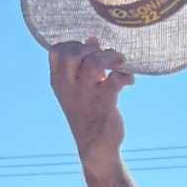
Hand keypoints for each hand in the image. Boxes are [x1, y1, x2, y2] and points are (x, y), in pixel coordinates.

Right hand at [48, 37, 134, 163]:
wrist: (96, 147)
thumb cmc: (89, 113)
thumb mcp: (79, 89)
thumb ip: (83, 63)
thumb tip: (93, 39)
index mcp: (59, 83)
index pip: (56, 51)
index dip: (74, 43)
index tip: (88, 50)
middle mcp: (69, 88)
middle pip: (72, 53)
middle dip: (92, 48)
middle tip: (105, 57)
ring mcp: (86, 96)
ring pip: (94, 63)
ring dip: (111, 58)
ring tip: (120, 63)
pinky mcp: (105, 103)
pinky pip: (116, 80)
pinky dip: (126, 76)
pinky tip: (129, 82)